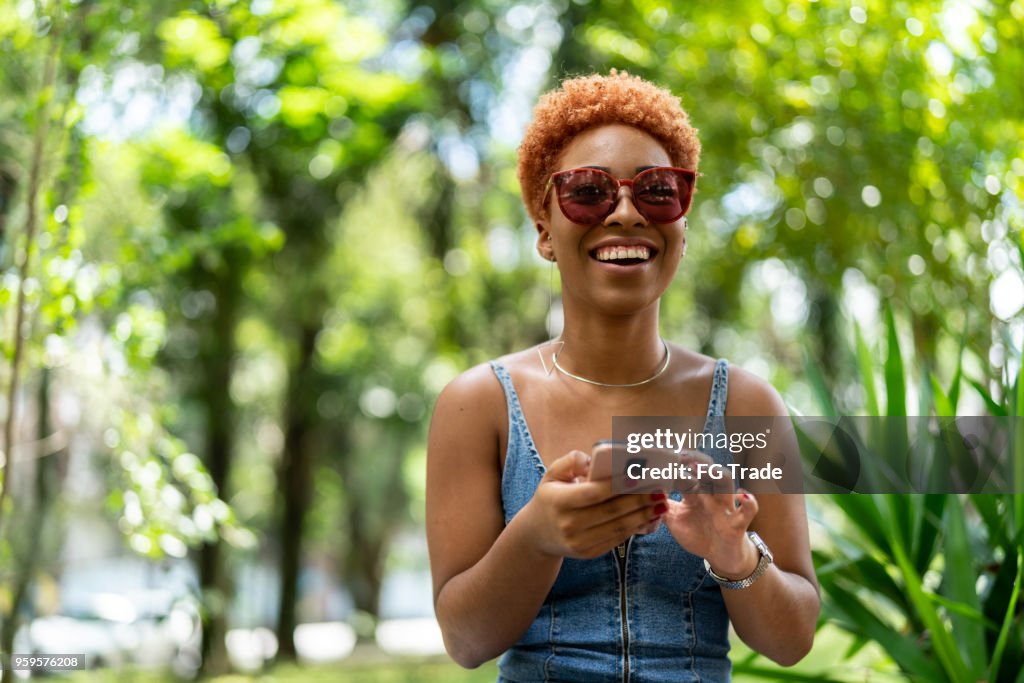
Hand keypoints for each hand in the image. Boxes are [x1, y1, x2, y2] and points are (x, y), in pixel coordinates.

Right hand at [522, 450, 667, 559]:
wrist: (537, 534)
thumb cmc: (550, 496)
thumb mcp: (552, 474)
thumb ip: (570, 461)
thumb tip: (592, 460)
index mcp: (559, 501)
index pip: (594, 493)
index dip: (618, 485)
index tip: (639, 476)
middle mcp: (568, 524)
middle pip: (611, 511)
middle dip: (639, 499)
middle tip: (659, 488)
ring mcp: (579, 542)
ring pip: (618, 527)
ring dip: (643, 515)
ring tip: (661, 502)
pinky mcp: (589, 552)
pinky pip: (617, 539)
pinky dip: (636, 527)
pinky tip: (650, 516)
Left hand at [661, 454, 759, 577]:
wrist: (720, 556)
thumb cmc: (698, 534)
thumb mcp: (674, 520)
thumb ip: (659, 506)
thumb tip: (640, 492)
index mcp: (694, 492)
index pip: (686, 471)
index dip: (676, 464)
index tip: (662, 456)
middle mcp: (710, 494)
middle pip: (707, 468)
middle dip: (695, 460)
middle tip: (680, 456)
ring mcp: (725, 506)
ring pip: (726, 482)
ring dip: (715, 473)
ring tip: (702, 470)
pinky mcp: (738, 524)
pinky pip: (748, 510)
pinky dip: (749, 502)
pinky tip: (742, 496)